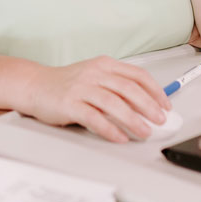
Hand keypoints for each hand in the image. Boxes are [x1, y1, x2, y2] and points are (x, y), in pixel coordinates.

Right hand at [22, 56, 171, 142]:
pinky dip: (110, 128)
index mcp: (104, 64)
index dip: (155, 90)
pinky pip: (94, 118)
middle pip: (129, 89)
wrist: (35, 85)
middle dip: (149, 106)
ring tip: (144, 132)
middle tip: (160, 120)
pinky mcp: (69, 104)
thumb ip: (116, 85)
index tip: (165, 105)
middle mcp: (94, 73)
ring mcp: (81, 88)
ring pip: (114, 103)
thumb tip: (145, 104)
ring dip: (133, 119)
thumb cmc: (67, 83)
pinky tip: (120, 137)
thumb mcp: (94, 76)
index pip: (137, 75)